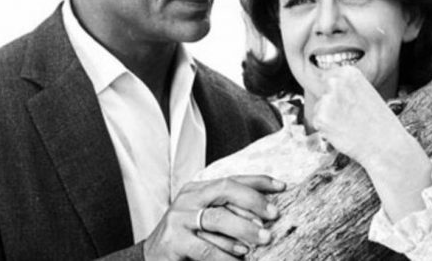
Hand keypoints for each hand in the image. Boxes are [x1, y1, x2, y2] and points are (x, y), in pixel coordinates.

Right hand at [142, 175, 284, 260]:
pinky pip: (205, 248)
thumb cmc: (185, 240)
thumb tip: (264, 215)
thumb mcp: (205, 220)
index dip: (258, 181)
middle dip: (253, 200)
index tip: (281, 186)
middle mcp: (188, 199)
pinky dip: (225, 256)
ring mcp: (179, 219)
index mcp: (197, 190)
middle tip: (274, 215)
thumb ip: (228, 213)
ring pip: (218, 218)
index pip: (231, 178)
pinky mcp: (173, 241)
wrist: (150, 259)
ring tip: (264, 239)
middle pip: (225, 189)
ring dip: (244, 229)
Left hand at [310, 65, 403, 165]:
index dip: (335, 92)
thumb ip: (347, 86)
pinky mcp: (321, 118)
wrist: (386, 145)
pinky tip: (342, 132)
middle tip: (347, 116)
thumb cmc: (380, 122)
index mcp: (348, 72)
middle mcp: (335, 82)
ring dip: (328, 116)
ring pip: (319, 107)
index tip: (346, 102)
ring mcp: (327, 100)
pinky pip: (317, 122)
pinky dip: (326, 129)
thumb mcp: (366, 92)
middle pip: (322, 91)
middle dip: (330, 103)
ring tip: (348, 125)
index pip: (328, 77)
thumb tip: (329, 84)